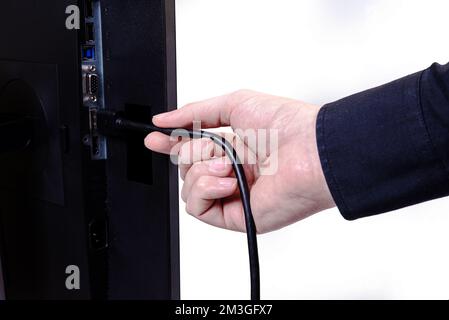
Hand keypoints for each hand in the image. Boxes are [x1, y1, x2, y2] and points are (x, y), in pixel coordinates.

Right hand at [145, 90, 334, 232]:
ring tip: (229, 165)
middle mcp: (231, 172)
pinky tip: (227, 181)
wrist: (311, 151)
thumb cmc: (286, 125)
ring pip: (187, 188)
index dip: (169, 144)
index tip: (154, 137)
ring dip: (201, 171)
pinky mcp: (235, 216)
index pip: (191, 150)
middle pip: (185, 168)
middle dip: (192, 153)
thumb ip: (196, 112)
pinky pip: (198, 208)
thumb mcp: (235, 104)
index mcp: (232, 147)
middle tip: (216, 148)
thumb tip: (164, 120)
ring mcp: (232, 195)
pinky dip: (205, 190)